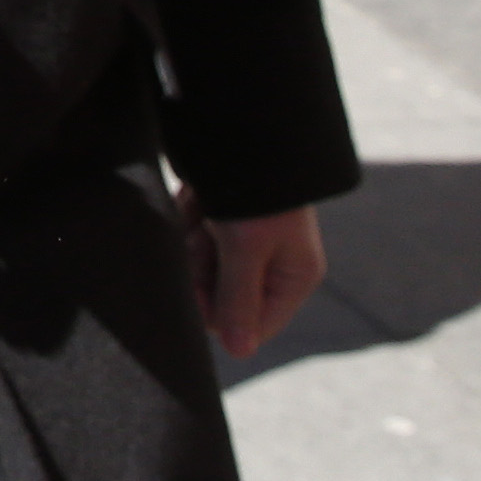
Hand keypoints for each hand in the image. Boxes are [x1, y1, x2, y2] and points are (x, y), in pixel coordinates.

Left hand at [186, 196, 324, 356]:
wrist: (241, 128)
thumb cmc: (256, 193)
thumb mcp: (248, 249)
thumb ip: (239, 300)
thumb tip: (239, 352)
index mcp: (293, 276)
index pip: (253, 325)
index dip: (220, 315)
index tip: (199, 290)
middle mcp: (271, 263)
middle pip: (219, 295)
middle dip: (202, 268)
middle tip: (207, 234)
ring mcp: (243, 239)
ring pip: (199, 264)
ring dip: (193, 239)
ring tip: (205, 210)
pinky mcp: (217, 216)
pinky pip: (190, 235)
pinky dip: (187, 218)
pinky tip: (196, 198)